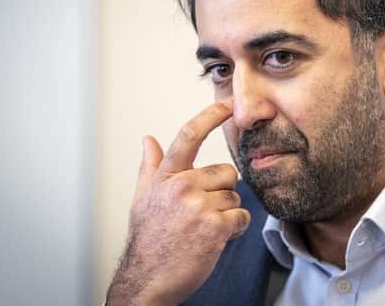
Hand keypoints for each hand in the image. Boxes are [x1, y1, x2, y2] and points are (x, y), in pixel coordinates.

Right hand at [106, 100, 250, 305]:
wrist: (147, 280)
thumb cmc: (148, 239)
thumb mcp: (142, 198)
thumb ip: (149, 166)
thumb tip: (147, 139)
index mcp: (166, 177)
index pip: (189, 135)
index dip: (212, 116)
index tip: (229, 103)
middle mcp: (181, 186)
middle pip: (226, 173)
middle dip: (222, 192)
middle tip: (202, 213)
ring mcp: (198, 206)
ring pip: (235, 197)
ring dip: (226, 214)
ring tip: (203, 229)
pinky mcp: (214, 227)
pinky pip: (241, 217)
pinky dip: (234, 229)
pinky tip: (213, 240)